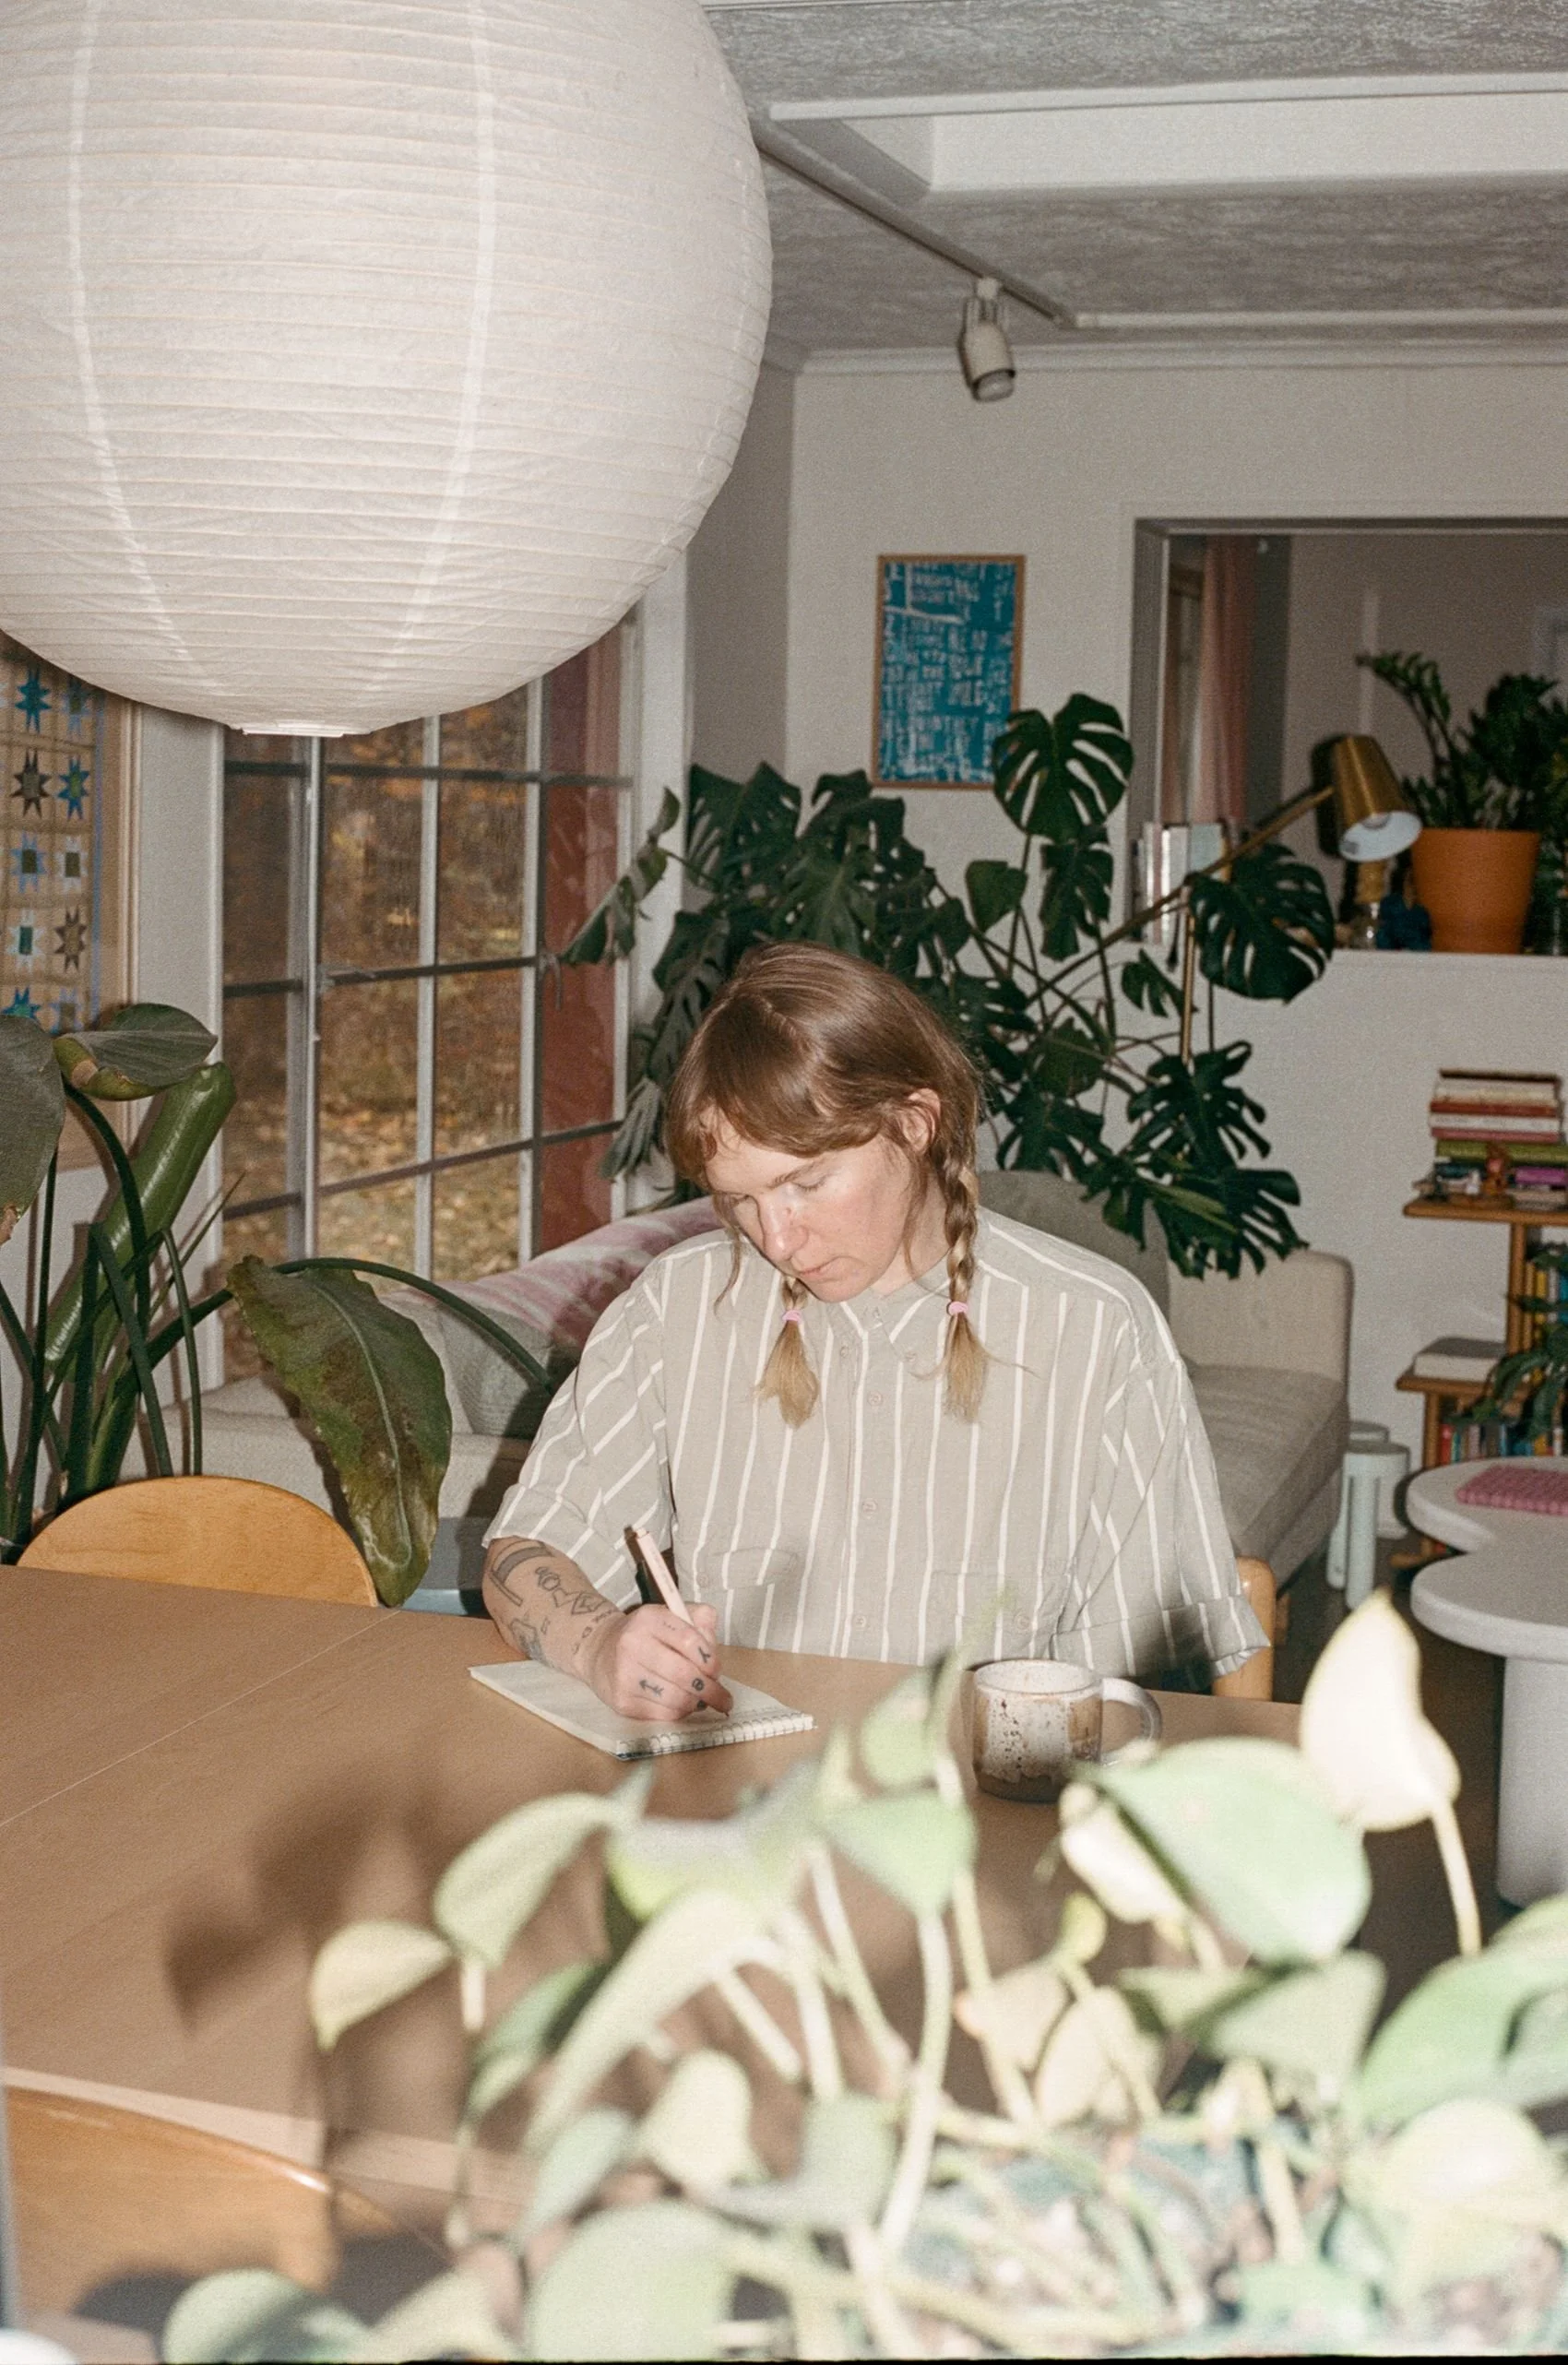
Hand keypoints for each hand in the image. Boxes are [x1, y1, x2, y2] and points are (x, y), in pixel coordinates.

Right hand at [581, 1601, 731, 1723]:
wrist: (599, 1651)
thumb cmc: (645, 1635)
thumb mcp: (669, 1616)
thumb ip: (699, 1621)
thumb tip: (713, 1650)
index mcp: (649, 1619)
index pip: (690, 1640)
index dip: (711, 1660)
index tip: (717, 1670)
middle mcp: (633, 1644)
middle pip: (684, 1674)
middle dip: (711, 1690)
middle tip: (723, 1698)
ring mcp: (624, 1675)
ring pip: (676, 1698)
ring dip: (696, 1704)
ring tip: (701, 1701)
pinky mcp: (621, 1701)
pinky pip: (663, 1714)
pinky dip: (679, 1712)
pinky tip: (680, 1705)